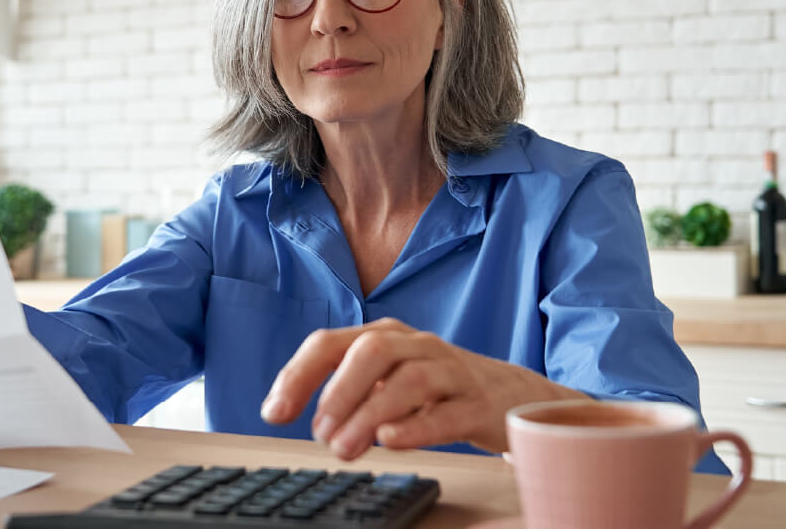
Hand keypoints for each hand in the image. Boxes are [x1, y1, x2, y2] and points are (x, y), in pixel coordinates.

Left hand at [260, 318, 585, 459]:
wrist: (511, 395)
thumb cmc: (437, 388)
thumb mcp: (386, 380)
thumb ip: (344, 391)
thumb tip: (296, 414)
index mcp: (385, 337)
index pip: (331, 343)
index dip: (298, 375)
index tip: (274, 413)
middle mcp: (416, 346)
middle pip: (372, 350)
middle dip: (339, 390)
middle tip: (319, 433)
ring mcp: (451, 372)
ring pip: (410, 380)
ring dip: (370, 413)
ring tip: (345, 448)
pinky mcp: (478, 404)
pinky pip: (448, 411)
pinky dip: (417, 426)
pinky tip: (390, 440)